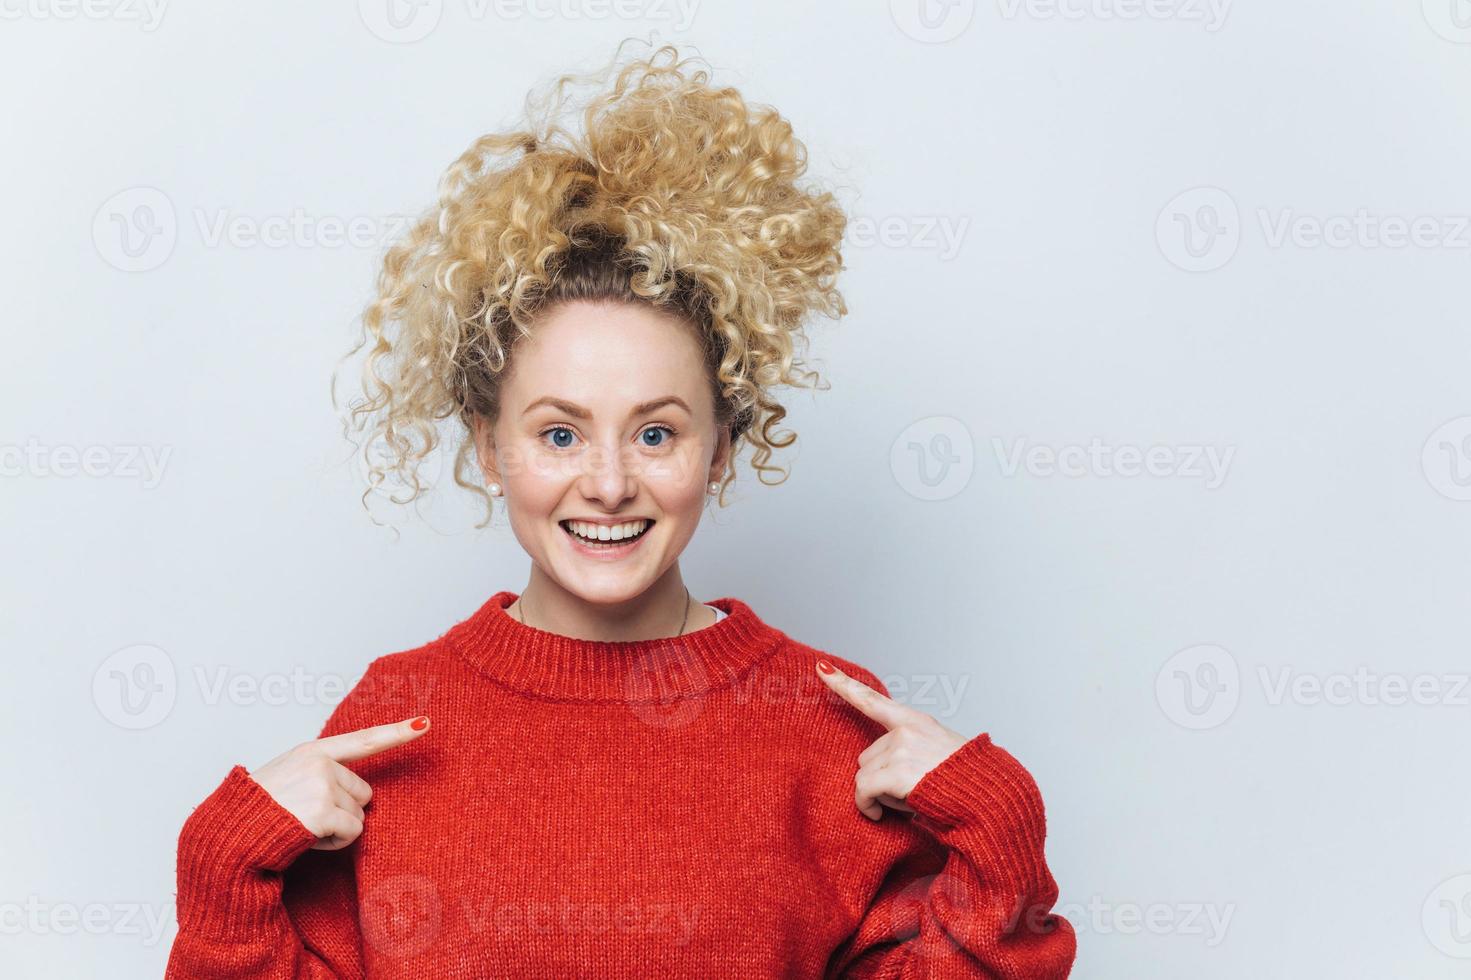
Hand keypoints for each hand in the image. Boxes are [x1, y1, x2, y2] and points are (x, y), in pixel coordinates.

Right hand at [247, 716, 430, 849]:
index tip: (425, 723)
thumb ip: (320, 773)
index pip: (363, 739)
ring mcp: (322, 786)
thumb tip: (360, 793)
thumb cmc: (257, 811)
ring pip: (359, 815)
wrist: (230, 834)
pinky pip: (352, 833)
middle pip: (364, 792)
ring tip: (302, 826)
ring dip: (336, 829)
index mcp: (312, 752)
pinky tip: (307, 837)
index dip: (397, 732)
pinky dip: (334, 843)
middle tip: (307, 816)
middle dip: (343, 810)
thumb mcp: (286, 776)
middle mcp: (320, 764)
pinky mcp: (323, 812)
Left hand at [816, 660, 967, 820]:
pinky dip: (867, 805)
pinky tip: (879, 814)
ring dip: (878, 794)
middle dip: (879, 778)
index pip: (872, 700)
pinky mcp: (897, 771)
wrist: (989, 797)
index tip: (821, 669)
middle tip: (906, 791)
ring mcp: (902, 749)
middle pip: (866, 756)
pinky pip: (863, 791)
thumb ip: (910, 749)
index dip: (843, 684)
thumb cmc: (965, 782)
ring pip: (864, 776)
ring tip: (908, 800)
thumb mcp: (940, 752)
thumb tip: (875, 771)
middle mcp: (906, 730)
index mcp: (916, 721)